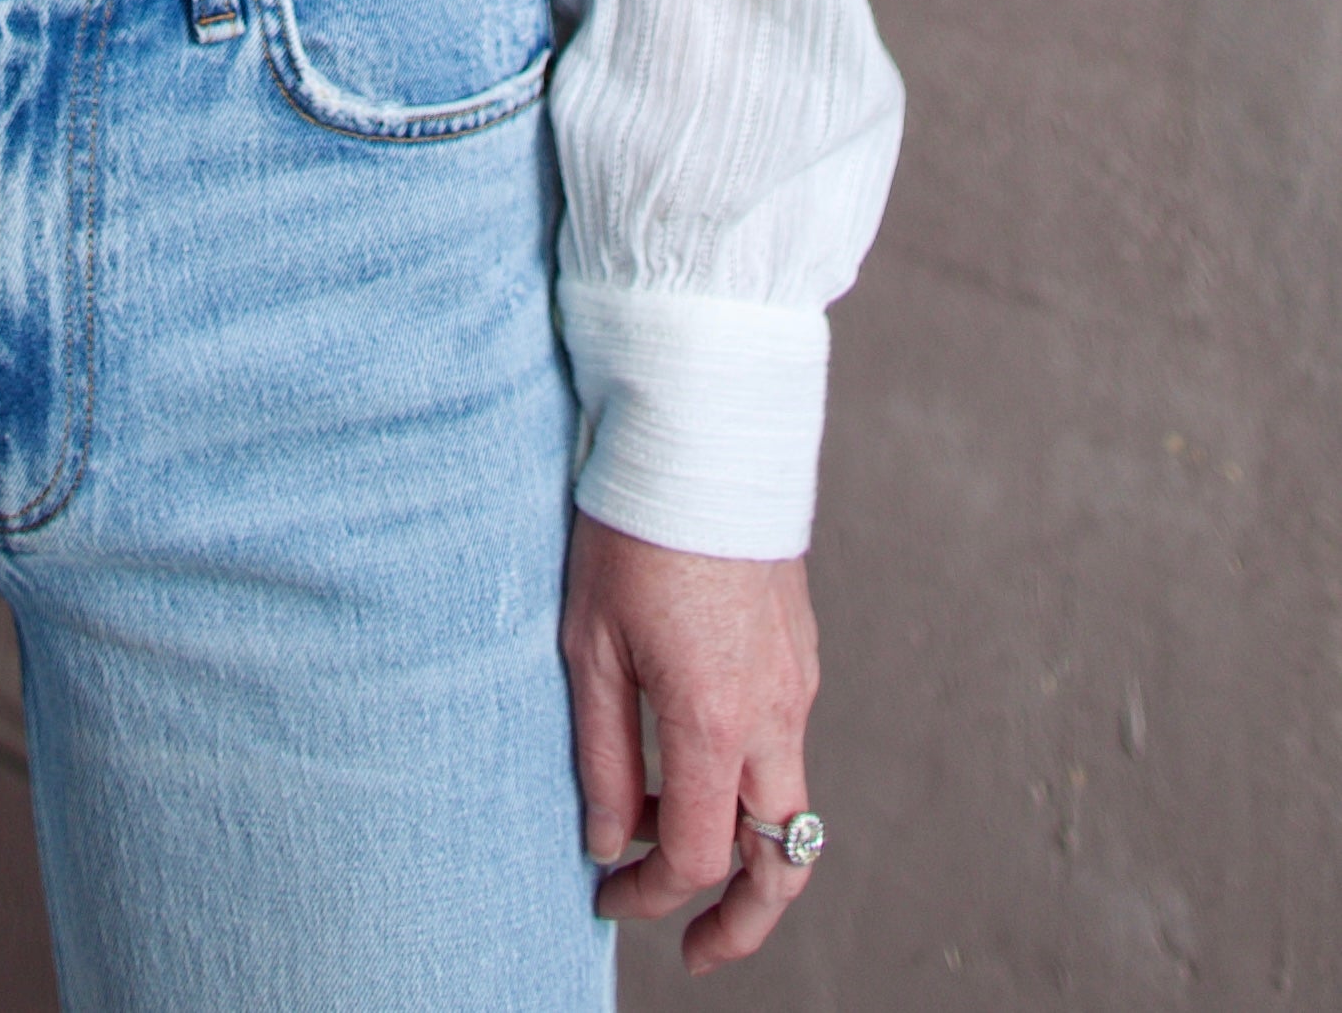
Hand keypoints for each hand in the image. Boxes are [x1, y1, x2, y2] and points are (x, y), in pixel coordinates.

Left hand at [560, 513, 820, 974]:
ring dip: (749, 852)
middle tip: (700, 953)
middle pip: (780, 856)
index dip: (650, 896)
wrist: (702, 433)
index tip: (605, 898)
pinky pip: (785, 744)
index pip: (697, 855)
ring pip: (790, 804)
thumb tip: (608, 842)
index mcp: (715, 721)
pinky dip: (750, 785)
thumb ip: (602, 754)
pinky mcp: (797, 651)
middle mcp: (773, 713)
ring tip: (696, 873)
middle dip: (744, 920)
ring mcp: (795, 682)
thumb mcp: (590, 645)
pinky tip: (697, 769)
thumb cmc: (631, 530)